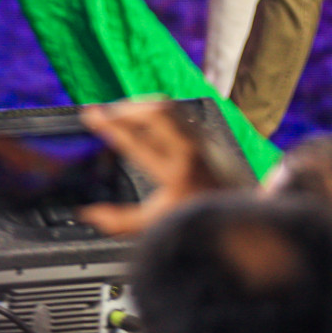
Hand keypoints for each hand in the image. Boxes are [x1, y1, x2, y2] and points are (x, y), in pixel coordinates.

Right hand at [75, 101, 218, 236]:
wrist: (242, 222)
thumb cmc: (199, 223)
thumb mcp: (156, 227)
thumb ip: (120, 222)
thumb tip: (89, 215)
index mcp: (176, 173)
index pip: (134, 141)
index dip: (108, 125)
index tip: (90, 115)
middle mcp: (192, 151)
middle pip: (155, 112)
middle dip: (126, 108)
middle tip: (108, 112)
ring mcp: (204, 140)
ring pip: (170, 106)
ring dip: (143, 105)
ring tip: (125, 112)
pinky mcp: (210, 136)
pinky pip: (181, 111)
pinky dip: (160, 109)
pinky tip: (150, 117)